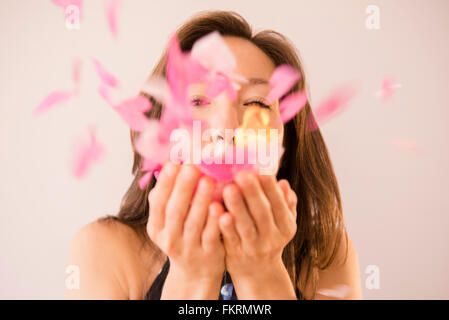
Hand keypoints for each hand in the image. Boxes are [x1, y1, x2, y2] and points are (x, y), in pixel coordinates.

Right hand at [146, 162, 224, 298]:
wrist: (196, 274)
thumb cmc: (184, 237)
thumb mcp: (169, 222)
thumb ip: (168, 198)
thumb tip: (169, 164)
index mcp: (157, 228)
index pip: (157, 203)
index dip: (165, 183)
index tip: (173, 163)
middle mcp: (169, 239)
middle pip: (174, 211)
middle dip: (183, 188)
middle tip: (192, 166)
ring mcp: (188, 249)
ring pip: (193, 223)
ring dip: (200, 201)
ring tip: (208, 180)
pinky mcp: (207, 255)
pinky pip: (210, 237)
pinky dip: (214, 222)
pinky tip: (219, 206)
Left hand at [218, 171, 297, 279]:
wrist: (258, 272)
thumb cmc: (268, 236)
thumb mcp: (283, 222)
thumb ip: (285, 202)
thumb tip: (283, 182)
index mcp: (285, 225)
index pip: (279, 203)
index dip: (270, 187)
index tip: (261, 169)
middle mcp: (272, 237)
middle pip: (262, 213)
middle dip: (253, 193)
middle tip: (242, 174)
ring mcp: (253, 247)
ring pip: (246, 226)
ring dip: (238, 207)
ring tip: (228, 188)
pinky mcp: (236, 254)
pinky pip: (231, 239)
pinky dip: (226, 227)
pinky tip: (219, 213)